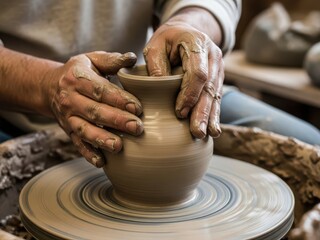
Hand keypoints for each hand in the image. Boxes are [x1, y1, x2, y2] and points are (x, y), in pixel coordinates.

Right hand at [44, 51, 143, 166]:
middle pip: (94, 111)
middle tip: (137, 128)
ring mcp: (67, 117)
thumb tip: (133, 58)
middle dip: (116, 120)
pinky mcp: (68, 131)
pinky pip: (77, 144)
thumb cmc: (78, 72)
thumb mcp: (91, 59)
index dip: (119, 99)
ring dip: (102, 139)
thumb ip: (112, 60)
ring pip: (85, 130)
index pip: (100, 90)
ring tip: (119, 146)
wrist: (49, 87)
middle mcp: (70, 99)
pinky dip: (88, 154)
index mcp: (77, 78)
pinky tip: (102, 162)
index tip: (138, 107)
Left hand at [143, 21, 223, 138]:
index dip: (190, 94)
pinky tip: (213, 129)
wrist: (187, 32)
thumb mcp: (155, 45)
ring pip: (215, 94)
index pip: (197, 73)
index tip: (179, 112)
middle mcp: (213, 56)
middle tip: (197, 132)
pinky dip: (214, 114)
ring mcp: (218, 67)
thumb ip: (155, 64)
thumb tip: (159, 86)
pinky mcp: (218, 78)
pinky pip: (217, 97)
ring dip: (210, 116)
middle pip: (209, 87)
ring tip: (206, 134)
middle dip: (203, 111)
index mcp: (197, 43)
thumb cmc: (167, 40)